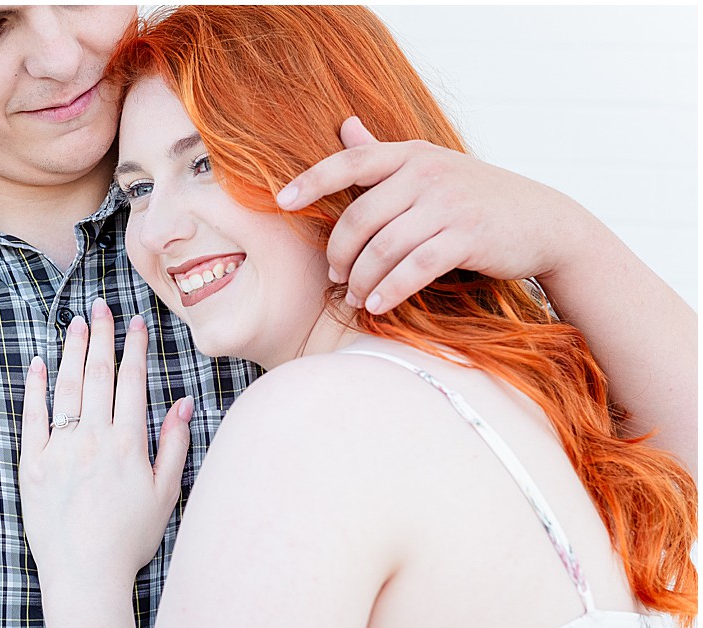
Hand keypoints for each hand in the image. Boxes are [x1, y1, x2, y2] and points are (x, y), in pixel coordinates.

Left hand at [19, 299, 191, 591]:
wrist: (85, 573)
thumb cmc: (129, 539)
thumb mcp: (166, 494)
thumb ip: (174, 445)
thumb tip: (182, 402)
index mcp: (128, 444)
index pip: (132, 382)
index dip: (135, 349)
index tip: (136, 322)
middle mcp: (93, 439)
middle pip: (98, 375)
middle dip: (102, 337)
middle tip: (102, 306)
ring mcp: (60, 449)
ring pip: (66, 388)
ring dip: (71, 351)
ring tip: (75, 322)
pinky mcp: (33, 464)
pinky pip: (33, 417)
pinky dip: (35, 387)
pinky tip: (38, 364)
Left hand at [278, 116, 597, 313]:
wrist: (544, 222)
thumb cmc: (476, 197)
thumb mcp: (431, 167)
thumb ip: (383, 154)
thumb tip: (344, 124)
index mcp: (412, 154)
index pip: (352, 161)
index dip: (313, 180)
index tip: (282, 201)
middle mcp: (427, 172)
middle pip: (360, 217)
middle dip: (340, 253)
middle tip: (335, 277)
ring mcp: (448, 204)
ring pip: (384, 247)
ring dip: (362, 279)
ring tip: (356, 296)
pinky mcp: (467, 237)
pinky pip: (414, 267)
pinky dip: (391, 289)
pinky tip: (378, 304)